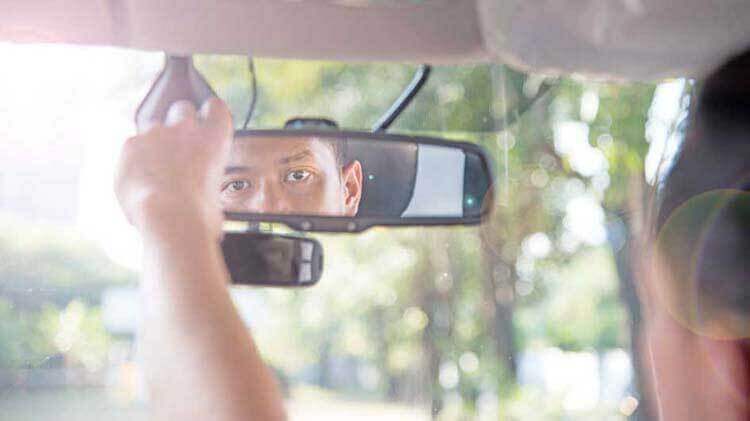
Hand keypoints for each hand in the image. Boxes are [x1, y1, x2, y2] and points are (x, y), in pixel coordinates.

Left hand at [115, 98, 232, 237]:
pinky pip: (133, 147)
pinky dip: (135, 161)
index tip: (206, 124)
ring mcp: (155, 134)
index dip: (210, 115)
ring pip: (153, 128)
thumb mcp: (217, 193)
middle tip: (179, 145)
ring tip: (156, 171)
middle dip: (180, 121)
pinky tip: (139, 182)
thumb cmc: (200, 213)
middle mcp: (185, 128)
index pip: (216, 107)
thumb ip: (205, 178)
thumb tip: (197, 185)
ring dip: (155, 143)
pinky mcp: (130, 145)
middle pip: (182, 108)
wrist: (168, 217)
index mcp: (214, 137)